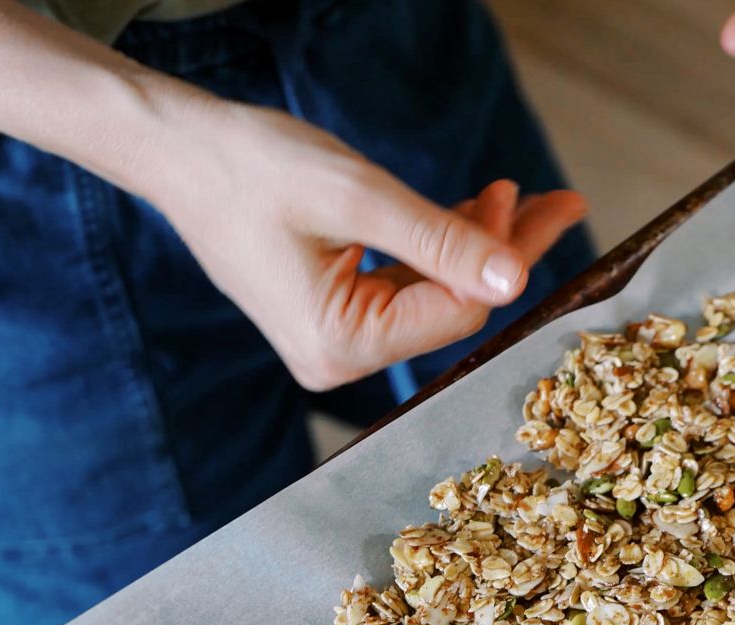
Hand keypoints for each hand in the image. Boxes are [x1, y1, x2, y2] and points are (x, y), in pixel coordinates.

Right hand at [144, 98, 586, 390]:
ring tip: (514, 195)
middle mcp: (340, 361)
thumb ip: (441, 240)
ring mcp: (339, 344)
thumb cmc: (252, 168)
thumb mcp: (358, 197)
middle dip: (503, 251)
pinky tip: (475, 211)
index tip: (520, 197)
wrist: (178, 153)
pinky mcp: (339, 317)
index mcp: (340, 345)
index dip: (497, 258)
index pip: (455, 311)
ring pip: (437, 293)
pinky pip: (409, 286)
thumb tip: (515, 278)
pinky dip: (441, 248)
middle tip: (556, 200)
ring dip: (477, 244)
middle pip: (453, 307)